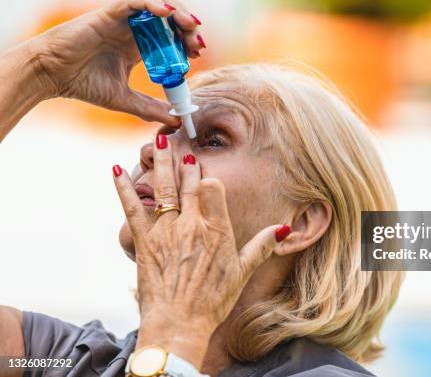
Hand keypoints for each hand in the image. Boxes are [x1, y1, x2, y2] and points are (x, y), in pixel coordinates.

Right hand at [32, 0, 204, 124]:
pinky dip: (153, 3)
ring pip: (156, 1)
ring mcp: (122, 19)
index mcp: (139, 45)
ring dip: (176, 10)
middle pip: (169, 16)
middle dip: (187, 25)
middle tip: (197, 42)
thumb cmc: (83, 83)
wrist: (52, 76)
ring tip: (189, 25)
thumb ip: (151, 109)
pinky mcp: (109, 13)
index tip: (197, 54)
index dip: (187, 40)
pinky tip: (167, 13)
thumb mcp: (125, 100)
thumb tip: (178, 121)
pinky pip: (135, 0)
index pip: (171, 35)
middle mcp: (133, 28)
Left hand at [112, 135, 289, 366]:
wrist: (179, 323)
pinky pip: (132, 208)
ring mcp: (165, 231)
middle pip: (186, 182)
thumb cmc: (213, 300)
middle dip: (182, 159)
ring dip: (159, 162)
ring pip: (162, 187)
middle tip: (176, 138)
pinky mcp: (143, 240)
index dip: (205, 176)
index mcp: (216, 229)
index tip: (200, 167)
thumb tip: (281, 228)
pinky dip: (122, 188)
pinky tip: (116, 170)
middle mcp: (191, 224)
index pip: (211, 187)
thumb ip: (261, 245)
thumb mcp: (242, 272)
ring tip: (156, 142)